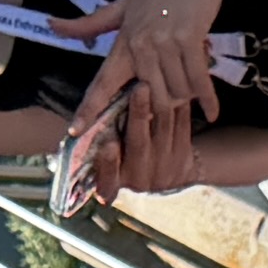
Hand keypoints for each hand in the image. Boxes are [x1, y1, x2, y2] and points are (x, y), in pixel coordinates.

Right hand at [53, 78, 200, 210]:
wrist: (167, 186)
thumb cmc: (125, 165)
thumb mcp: (110, 166)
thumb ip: (101, 150)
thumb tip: (83, 125)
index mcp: (117, 184)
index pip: (109, 179)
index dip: (109, 164)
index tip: (108, 145)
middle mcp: (141, 181)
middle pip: (139, 144)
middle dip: (139, 115)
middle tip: (139, 88)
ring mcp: (166, 172)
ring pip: (163, 131)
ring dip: (160, 103)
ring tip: (156, 80)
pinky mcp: (185, 161)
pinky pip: (183, 127)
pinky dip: (177, 106)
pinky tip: (173, 87)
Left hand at [86, 0, 226, 129]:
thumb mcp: (123, 5)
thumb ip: (92, 23)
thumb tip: (52, 25)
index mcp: (123, 41)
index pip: (102, 81)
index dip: (88, 108)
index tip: (74, 132)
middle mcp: (140, 45)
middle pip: (149, 100)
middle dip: (163, 108)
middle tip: (174, 102)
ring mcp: (164, 42)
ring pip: (175, 92)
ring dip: (187, 96)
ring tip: (193, 84)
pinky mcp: (189, 39)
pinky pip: (197, 81)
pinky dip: (207, 98)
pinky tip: (212, 112)